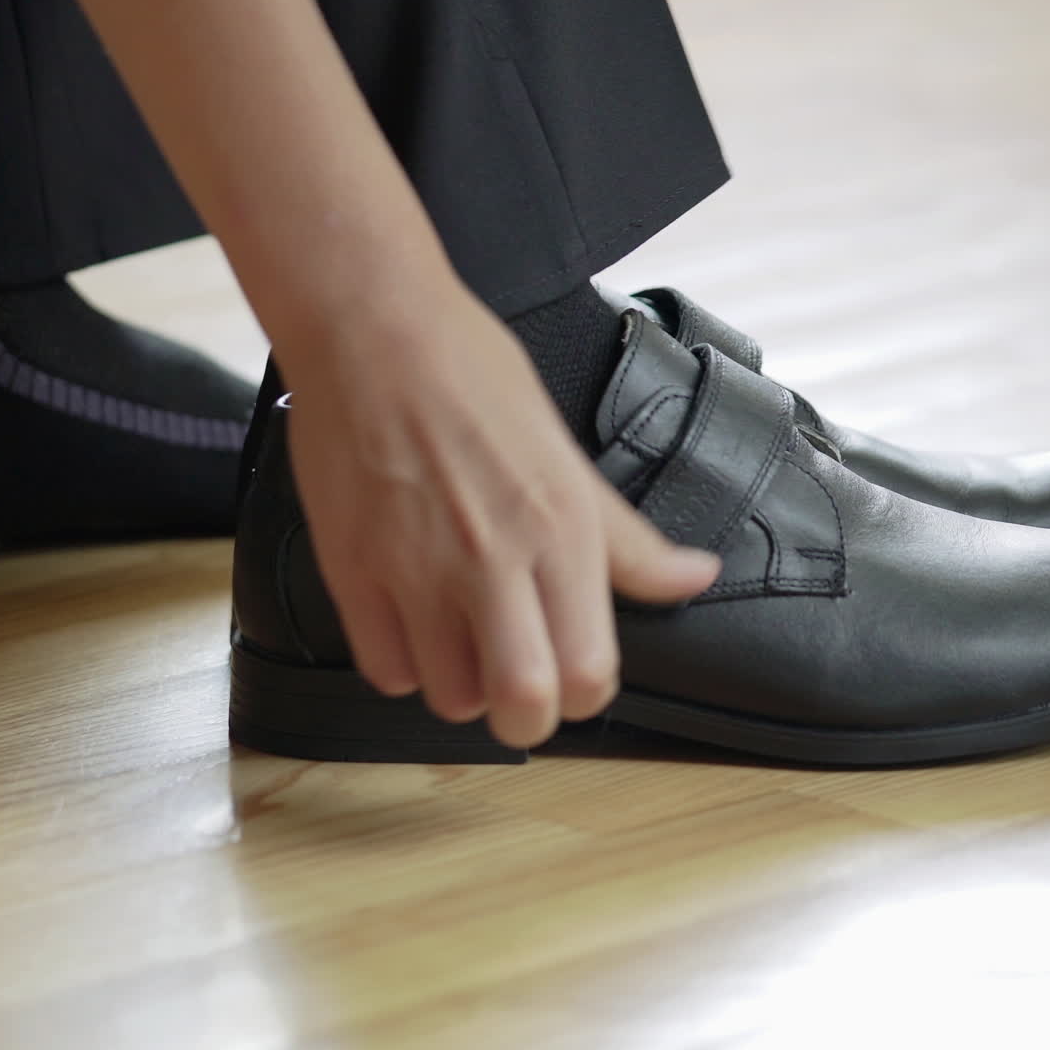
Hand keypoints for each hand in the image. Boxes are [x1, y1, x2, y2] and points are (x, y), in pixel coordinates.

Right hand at [279, 279, 719, 749]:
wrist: (376, 333)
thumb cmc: (476, 379)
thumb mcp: (570, 460)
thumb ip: (632, 542)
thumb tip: (697, 578)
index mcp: (560, 531)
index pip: (589, 677)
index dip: (584, 692)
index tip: (571, 670)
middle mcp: (493, 560)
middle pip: (521, 708)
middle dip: (527, 717)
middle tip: (520, 685)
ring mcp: (416, 570)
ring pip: (448, 698)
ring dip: (462, 683)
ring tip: (462, 637)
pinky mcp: (352, 571)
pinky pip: (384, 669)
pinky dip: (403, 661)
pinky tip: (414, 619)